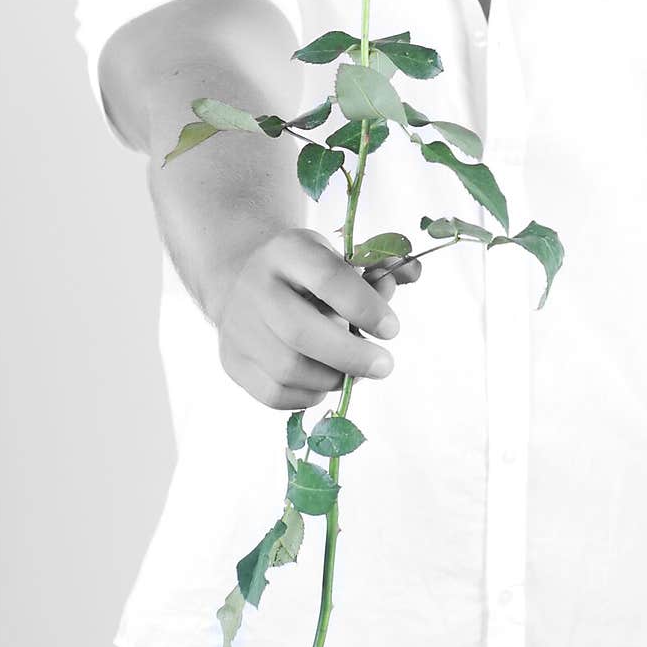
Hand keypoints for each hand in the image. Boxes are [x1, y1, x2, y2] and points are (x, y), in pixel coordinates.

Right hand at [215, 227, 420, 409]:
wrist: (243, 278)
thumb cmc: (304, 271)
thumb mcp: (336, 256)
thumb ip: (377, 268)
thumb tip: (414, 271)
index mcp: (288, 251)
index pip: (327, 278)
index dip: (364, 306)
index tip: (391, 329)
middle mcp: (256, 286)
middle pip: (301, 332)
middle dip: (351, 356)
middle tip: (384, 365)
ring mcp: (238, 326)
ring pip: (289, 369)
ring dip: (332, 378)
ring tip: (353, 371)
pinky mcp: (232, 361)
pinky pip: (275, 394)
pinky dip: (309, 395)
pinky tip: (325, 381)